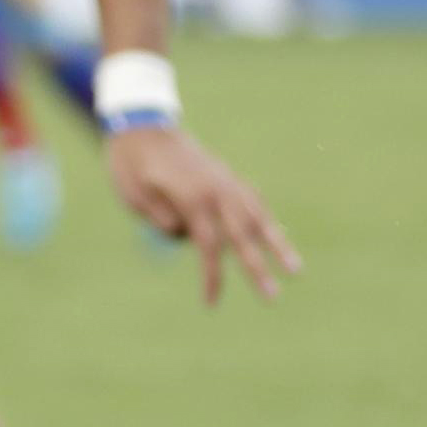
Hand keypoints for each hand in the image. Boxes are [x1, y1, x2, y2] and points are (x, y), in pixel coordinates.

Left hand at [105, 122, 300, 303]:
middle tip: (272, 297)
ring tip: (296, 270)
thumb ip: (161, 218)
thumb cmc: (130, 163)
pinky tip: (279, 236)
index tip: (211, 303)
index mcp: (191, 196)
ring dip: (277, 244)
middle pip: (242, 236)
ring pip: (258, 216)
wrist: (142, 123)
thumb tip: (188, 237)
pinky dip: (267, 219)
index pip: (209, 246)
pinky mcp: (226, 175)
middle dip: (257, 269)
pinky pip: (253, 200)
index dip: (212, 276)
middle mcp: (216, 189)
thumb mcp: (133, 195)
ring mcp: (225, 180)